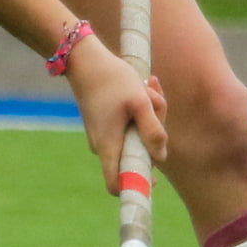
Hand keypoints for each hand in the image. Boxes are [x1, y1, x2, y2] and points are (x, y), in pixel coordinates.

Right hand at [65, 34, 168, 193]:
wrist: (84, 58)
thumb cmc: (112, 79)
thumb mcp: (140, 102)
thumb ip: (153, 130)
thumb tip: (161, 157)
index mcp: (108, 145)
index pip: (117, 184)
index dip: (135, 187)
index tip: (154, 180)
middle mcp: (103, 144)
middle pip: (136, 153)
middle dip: (153, 131)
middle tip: (155, 102)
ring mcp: (103, 133)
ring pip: (136, 133)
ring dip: (150, 113)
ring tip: (148, 86)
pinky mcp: (106, 121)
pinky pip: (130, 122)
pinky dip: (140, 107)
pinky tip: (144, 86)